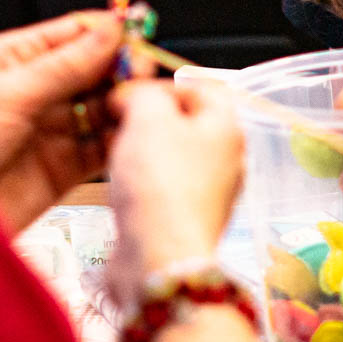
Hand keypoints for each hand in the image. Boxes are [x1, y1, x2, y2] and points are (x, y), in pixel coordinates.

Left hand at [0, 12, 121, 234]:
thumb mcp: (10, 92)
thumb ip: (66, 64)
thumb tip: (109, 31)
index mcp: (14, 58)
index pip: (73, 34)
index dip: (108, 32)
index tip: (138, 32)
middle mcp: (36, 89)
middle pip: (94, 68)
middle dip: (120, 67)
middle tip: (140, 72)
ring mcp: (51, 128)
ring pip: (102, 106)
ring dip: (123, 103)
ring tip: (139, 103)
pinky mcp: (63, 166)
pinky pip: (101, 146)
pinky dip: (119, 139)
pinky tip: (131, 132)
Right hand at [105, 81, 243, 305]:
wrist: (158, 258)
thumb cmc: (160, 186)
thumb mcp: (148, 117)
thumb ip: (144, 94)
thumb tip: (136, 96)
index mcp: (227, 128)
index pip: (200, 87)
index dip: (161, 83)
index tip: (130, 91)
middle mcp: (227, 160)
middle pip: (185, 123)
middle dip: (148, 119)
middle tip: (118, 121)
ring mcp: (209, 194)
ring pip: (172, 156)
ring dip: (141, 151)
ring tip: (115, 153)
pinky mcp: (187, 220)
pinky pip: (164, 188)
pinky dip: (142, 182)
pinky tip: (121, 187)